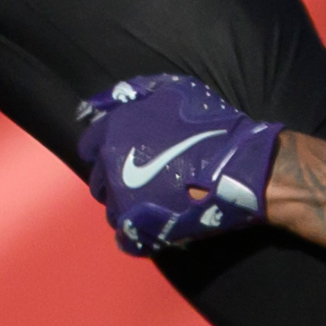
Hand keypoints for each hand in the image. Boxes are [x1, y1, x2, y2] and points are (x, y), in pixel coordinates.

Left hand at [78, 73, 288, 254]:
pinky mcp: (139, 228)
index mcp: (113, 132)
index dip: (105, 147)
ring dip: (126, 204)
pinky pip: (125, 236)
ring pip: (111, 207)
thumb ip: (131, 93)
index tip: (123, 152)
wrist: (236, 166)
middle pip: (99, 178)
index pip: (89, 144)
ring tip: (154, 201)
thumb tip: (98, 103)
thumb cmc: (205, 125)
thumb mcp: (170, 90)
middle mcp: (110, 166)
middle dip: (116, 177)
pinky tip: (154, 223)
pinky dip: (136, 231)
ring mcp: (122, 201)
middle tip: (144, 177)